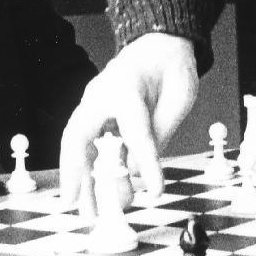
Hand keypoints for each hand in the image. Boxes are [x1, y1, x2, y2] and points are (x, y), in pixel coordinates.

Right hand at [58, 33, 199, 205]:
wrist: (160, 44)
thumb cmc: (170, 68)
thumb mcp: (180, 96)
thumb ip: (159, 134)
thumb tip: (136, 172)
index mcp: (128, 85)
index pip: (135, 130)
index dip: (145, 163)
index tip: (156, 190)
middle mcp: (101, 94)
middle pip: (79, 135)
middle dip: (76, 172)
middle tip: (78, 205)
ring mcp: (93, 104)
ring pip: (78, 144)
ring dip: (80, 178)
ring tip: (87, 211)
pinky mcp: (94, 115)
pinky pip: (86, 144)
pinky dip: (86, 169)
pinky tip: (92, 192)